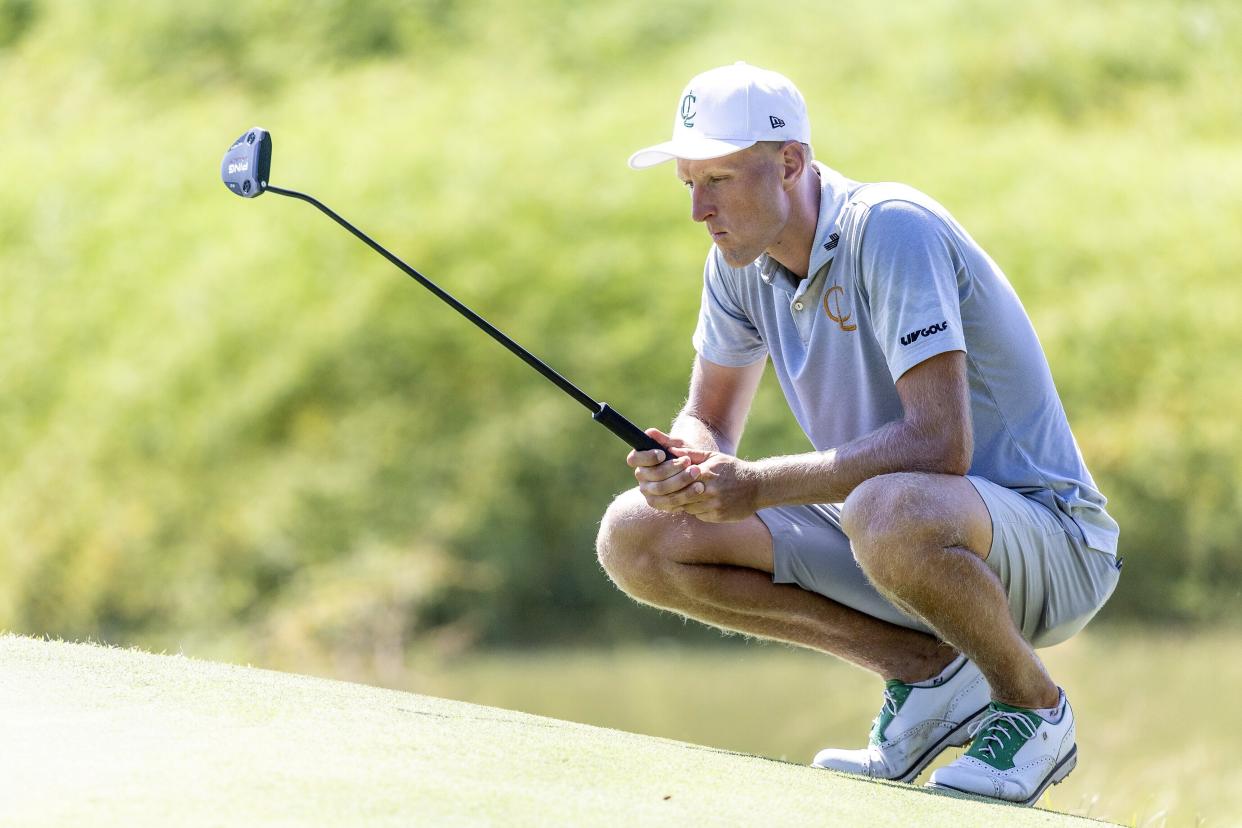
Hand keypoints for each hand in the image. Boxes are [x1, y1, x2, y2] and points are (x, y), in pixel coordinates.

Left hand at [626, 428, 759, 522]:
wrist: (758, 487)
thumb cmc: (733, 469)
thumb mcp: (713, 457)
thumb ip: (691, 454)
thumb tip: (670, 450)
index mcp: (706, 473)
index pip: (678, 479)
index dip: (669, 480)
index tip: (663, 479)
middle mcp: (709, 490)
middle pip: (680, 496)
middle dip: (671, 494)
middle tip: (666, 491)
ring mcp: (714, 505)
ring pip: (687, 507)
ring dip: (682, 502)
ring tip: (681, 496)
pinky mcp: (718, 516)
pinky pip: (698, 515)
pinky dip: (694, 510)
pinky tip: (697, 503)